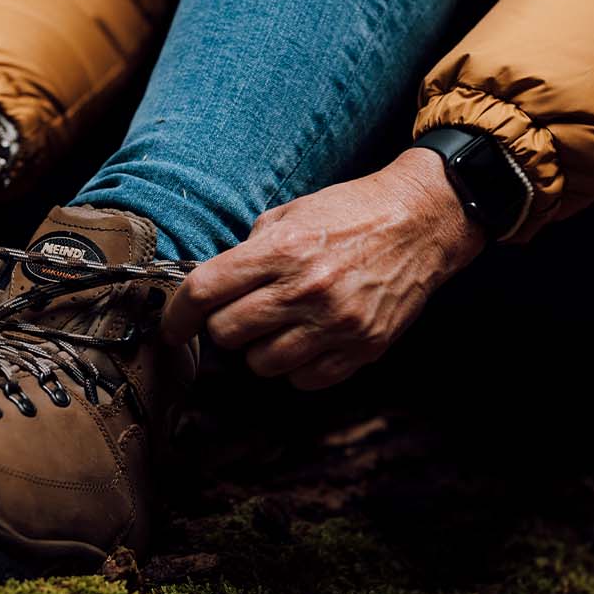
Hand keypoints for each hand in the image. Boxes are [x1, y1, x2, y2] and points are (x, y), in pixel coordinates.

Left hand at [161, 149, 485, 389]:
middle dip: (223, 328)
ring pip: (262, 364)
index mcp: (282, 250)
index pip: (204, 291)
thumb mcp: (291, 214)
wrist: (421, 221)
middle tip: (239, 314)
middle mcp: (306, 289)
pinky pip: (304, 380)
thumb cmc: (351, 213)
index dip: (177, 315)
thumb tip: (210, 287)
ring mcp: (336, 323)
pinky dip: (297, 367)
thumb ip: (249, 251)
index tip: (171, 328)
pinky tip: (307, 340)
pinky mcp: (362, 348)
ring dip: (259, 350)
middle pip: (227, 334)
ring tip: (278, 326)